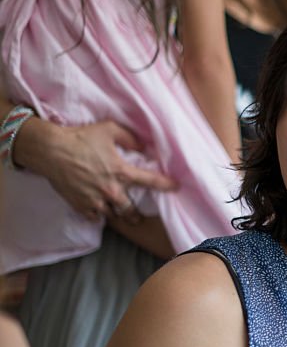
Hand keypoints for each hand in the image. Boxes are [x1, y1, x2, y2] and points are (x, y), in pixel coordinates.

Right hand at [28, 120, 176, 221]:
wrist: (50, 150)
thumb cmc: (80, 138)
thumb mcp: (109, 129)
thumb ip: (129, 137)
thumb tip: (143, 146)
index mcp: (121, 172)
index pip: (151, 181)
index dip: (166, 185)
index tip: (175, 188)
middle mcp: (111, 189)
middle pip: (130, 209)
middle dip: (135, 215)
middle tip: (138, 217)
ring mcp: (95, 200)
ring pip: (112, 215)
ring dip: (116, 214)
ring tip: (119, 216)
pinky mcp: (80, 205)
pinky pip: (94, 217)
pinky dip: (97, 215)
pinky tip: (98, 212)